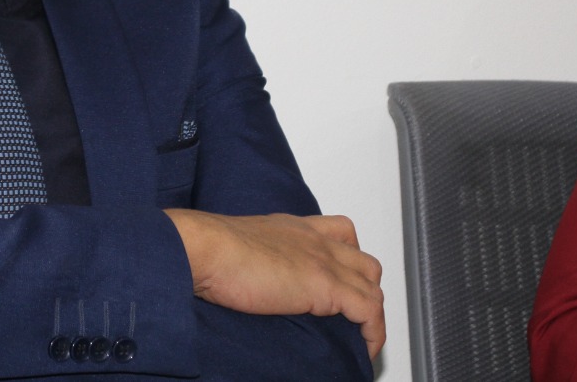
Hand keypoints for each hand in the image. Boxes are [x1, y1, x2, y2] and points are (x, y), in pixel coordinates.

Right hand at [165, 209, 385, 359]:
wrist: (202, 248)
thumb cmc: (206, 248)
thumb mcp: (233, 245)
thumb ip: (248, 257)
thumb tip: (236, 279)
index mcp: (291, 228)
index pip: (338, 232)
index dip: (348, 257)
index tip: (343, 282)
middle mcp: (312, 239)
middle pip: (363, 260)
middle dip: (366, 288)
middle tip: (354, 315)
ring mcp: (322, 260)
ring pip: (372, 284)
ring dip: (373, 313)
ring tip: (362, 339)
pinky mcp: (325, 284)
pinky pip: (369, 310)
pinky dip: (373, 332)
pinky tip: (365, 349)